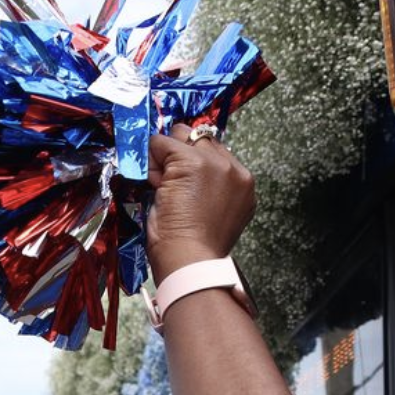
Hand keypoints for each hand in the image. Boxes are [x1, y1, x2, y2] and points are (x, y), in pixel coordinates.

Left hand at [146, 125, 255, 279]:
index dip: (192, 166)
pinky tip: (155, 184)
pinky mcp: (192, 160)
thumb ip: (205, 187)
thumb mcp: (209, 212)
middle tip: (168, 187)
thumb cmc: (194, 247)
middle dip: (179, 157)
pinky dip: (151, 159)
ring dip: (166, 156)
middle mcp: (235, 170)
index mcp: (243, 184)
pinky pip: (161, 142)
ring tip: (163, 186)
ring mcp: (216, 162)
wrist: (191, 259)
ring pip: (182, 135)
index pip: (214, 153)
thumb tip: (177, 171)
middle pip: (201, 139)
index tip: (182, 191)